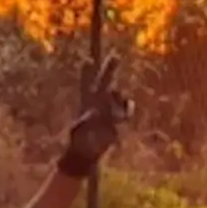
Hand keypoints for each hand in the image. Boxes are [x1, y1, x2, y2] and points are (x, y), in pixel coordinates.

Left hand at [63, 51, 129, 169]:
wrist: (87, 152)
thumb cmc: (78, 142)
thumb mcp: (78, 131)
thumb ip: (84, 122)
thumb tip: (92, 114)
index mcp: (85, 102)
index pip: (87, 83)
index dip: (87, 72)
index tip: (87, 60)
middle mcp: (97, 103)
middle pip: (105, 82)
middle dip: (109, 69)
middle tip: (115, 55)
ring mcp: (108, 109)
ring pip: (116, 95)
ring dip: (118, 95)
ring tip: (116, 98)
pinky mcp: (117, 119)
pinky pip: (126, 110)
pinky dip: (128, 107)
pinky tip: (129, 106)